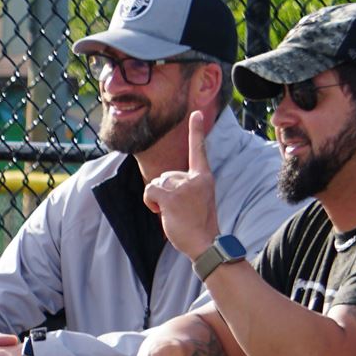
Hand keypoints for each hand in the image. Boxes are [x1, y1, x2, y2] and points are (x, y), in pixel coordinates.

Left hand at [142, 112, 221, 257]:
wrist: (205, 243)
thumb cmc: (199, 224)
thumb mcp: (200, 199)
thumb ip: (187, 186)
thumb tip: (163, 184)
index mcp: (205, 177)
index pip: (199, 149)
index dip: (196, 130)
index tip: (196, 112)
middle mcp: (196, 178)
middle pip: (166, 174)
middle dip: (165, 192)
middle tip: (178, 210)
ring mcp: (184, 186)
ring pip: (157, 182)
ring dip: (157, 198)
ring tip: (172, 213)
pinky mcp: (172, 196)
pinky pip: (150, 190)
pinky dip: (150, 201)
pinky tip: (159, 211)